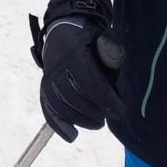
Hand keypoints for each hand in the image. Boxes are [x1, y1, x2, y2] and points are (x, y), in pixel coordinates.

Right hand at [30, 0, 126, 141]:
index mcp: (74, 53)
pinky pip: (48, 108)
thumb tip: (117, 65)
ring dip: (82, 119)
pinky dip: (59, 124)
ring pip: (62, 105)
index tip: (121, 111)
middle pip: (76, 97)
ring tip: (98, 122)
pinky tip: (72, 136)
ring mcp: (48, 77)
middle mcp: (57, 66)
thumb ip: (112, 52)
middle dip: (96, 111)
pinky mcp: (44, 87)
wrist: (65, 30)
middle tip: (110, 115)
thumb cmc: (91, 39)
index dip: (107, 100)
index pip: (90, 83)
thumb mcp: (104, 39)